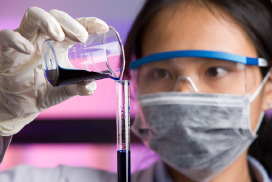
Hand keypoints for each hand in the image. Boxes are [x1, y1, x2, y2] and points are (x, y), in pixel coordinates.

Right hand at [0, 7, 108, 135]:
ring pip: (33, 16)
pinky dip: (16, 40)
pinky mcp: (6, 50)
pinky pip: (6, 36)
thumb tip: (91, 86)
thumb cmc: (43, 91)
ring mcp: (25, 41)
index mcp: (60, 44)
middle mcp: (43, 38)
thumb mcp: (65, 90)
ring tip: (59, 36)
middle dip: (70, 23)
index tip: (102, 27)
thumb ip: (78, 87)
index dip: (89, 23)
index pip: (75, 27)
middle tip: (82, 37)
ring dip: (47, 21)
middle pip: (56, 16)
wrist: (19, 105)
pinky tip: (28, 50)